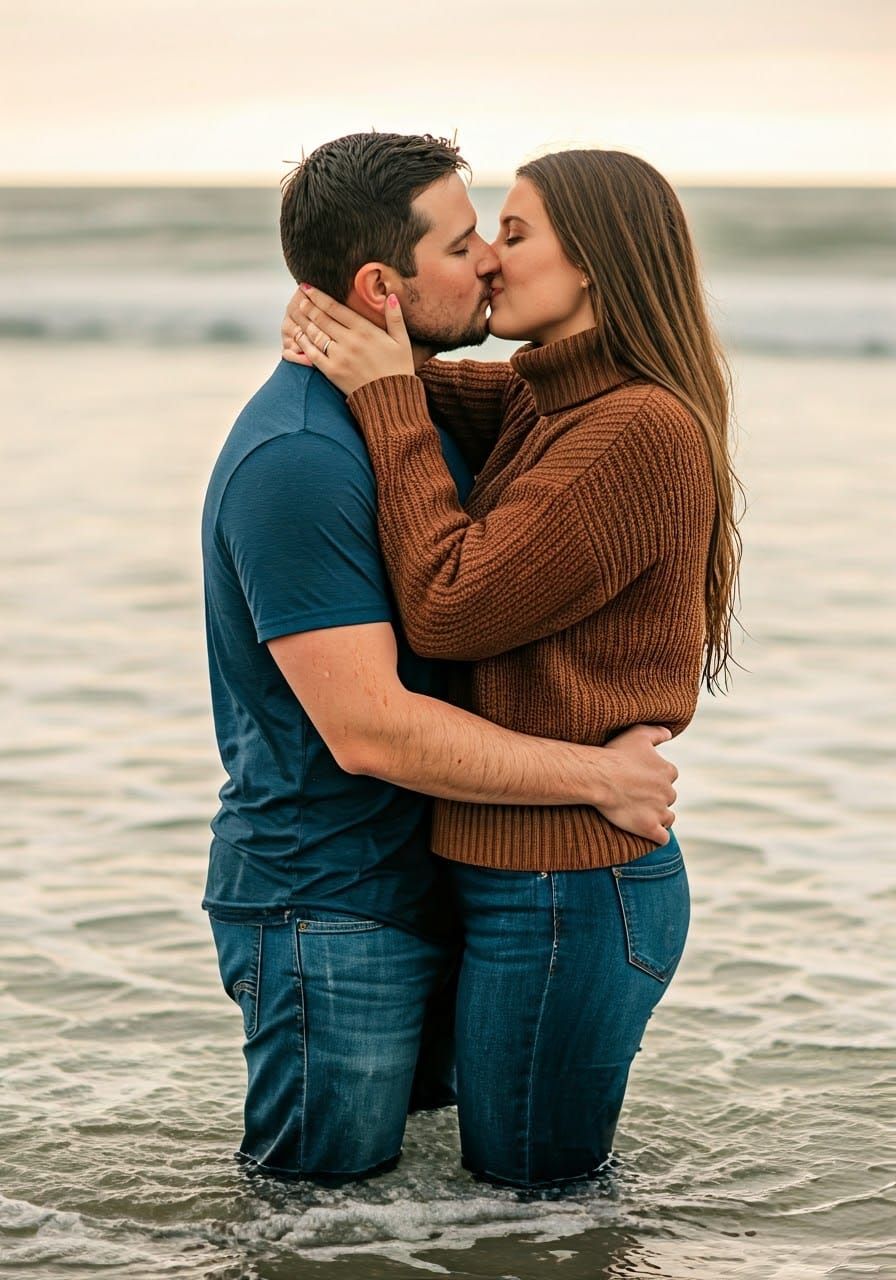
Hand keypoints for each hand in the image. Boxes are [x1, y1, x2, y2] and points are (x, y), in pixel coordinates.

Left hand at [284, 283, 414, 395]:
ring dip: (303, 321)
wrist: (391, 400)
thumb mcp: (402, 341)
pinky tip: (298, 334)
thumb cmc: (398, 369)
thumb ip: (395, 317)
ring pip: (315, 334)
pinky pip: (312, 354)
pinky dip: (303, 342)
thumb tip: (392, 295)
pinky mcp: (332, 371)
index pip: (335, 308)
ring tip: (296, 312)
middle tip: (299, 297)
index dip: (319, 296)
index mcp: (365, 330)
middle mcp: (349, 341)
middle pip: (322, 318)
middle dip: (308, 306)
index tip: (308, 288)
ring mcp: (338, 357)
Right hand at [594, 725, 677, 844]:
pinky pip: (662, 838)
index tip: (640, 779)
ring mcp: (659, 811)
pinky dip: (658, 836)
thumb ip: (657, 732)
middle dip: (656, 798)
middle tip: (636, 796)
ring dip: (659, 817)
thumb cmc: (615, 753)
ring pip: (668, 818)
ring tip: (642, 815)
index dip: (655, 778)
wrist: (598, 776)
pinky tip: (649, 834)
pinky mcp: (649, 828)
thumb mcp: (638, 734)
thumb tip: (670, 734)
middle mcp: (668, 791)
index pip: (668, 776)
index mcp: (668, 771)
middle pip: (667, 797)